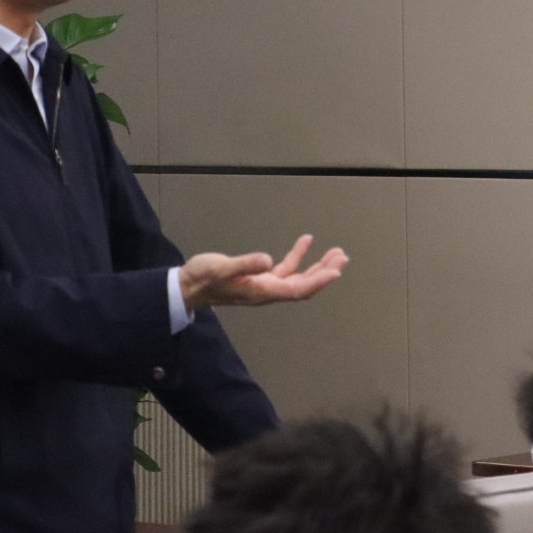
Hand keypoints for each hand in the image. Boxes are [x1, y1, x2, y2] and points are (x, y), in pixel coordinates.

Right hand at [179, 234, 347, 312]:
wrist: (189, 286)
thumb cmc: (203, 278)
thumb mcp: (222, 269)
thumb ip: (244, 265)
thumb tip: (268, 261)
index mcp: (262, 291)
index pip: (298, 289)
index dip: (318, 281)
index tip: (336, 271)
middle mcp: (268, 291)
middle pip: (304, 285)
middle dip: (325, 272)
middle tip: (342, 257)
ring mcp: (265, 285)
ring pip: (298, 278)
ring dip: (317, 266)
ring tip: (335, 253)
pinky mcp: (259, 277)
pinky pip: (285, 269)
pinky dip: (297, 256)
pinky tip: (305, 241)